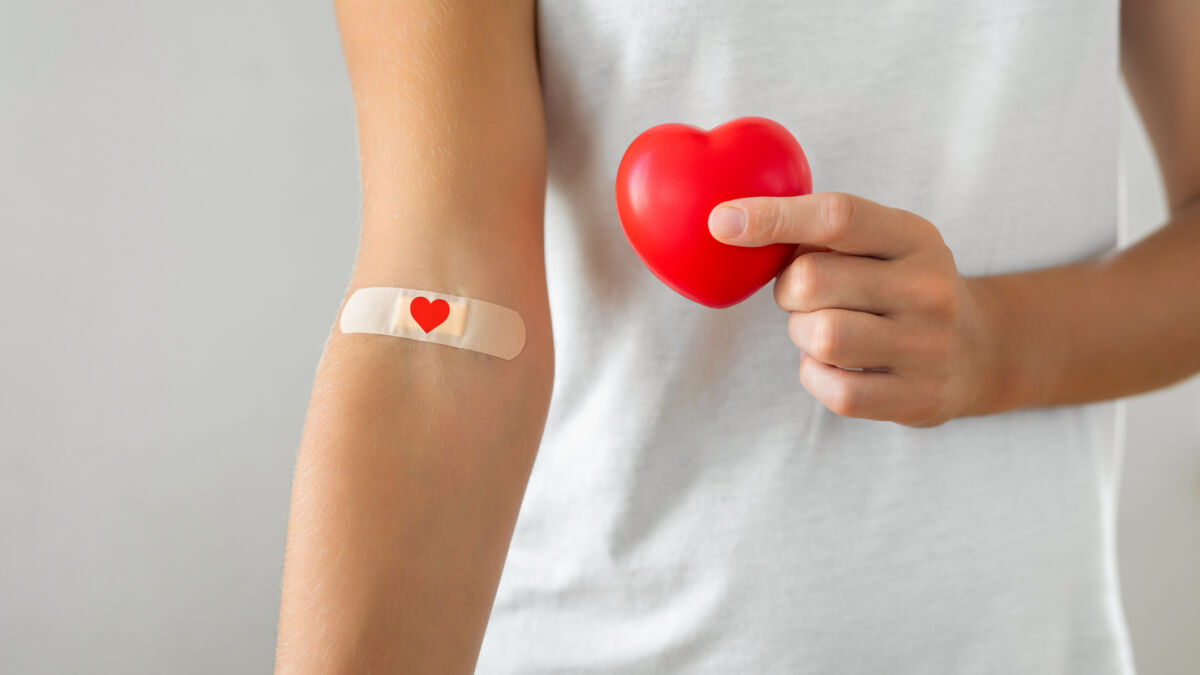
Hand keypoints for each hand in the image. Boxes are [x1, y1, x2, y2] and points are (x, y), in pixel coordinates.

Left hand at [708, 192, 999, 426]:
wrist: (980, 350)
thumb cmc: (902, 286)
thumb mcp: (886, 242)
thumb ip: (826, 233)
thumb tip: (736, 225)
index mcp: (915, 237)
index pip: (837, 217)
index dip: (773, 217)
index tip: (721, 222)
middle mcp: (929, 289)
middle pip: (813, 281)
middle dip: (788, 289)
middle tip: (805, 295)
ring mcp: (927, 347)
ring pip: (821, 336)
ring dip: (801, 333)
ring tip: (822, 328)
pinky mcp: (916, 398)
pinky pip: (833, 388)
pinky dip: (815, 374)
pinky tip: (834, 364)